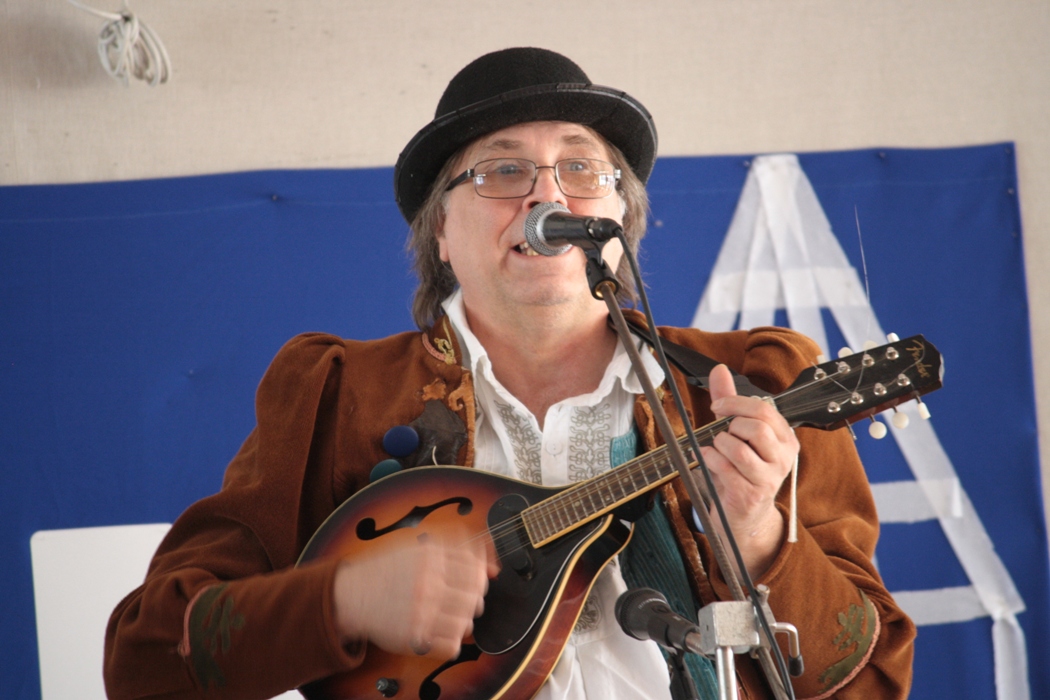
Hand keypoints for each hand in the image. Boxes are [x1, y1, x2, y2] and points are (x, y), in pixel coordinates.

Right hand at [332, 533, 495, 660]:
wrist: (351, 594)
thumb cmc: (385, 570)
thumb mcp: (417, 547)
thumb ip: (455, 549)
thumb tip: (493, 567)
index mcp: (431, 556)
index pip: (474, 567)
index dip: (479, 576)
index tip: (475, 581)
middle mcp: (428, 582)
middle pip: (475, 594)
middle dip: (474, 599)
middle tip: (462, 600)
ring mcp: (422, 611)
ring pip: (467, 621)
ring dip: (463, 621)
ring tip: (449, 616)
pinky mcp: (415, 636)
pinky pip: (452, 644)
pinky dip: (451, 641)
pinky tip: (441, 632)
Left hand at [699, 364, 798, 578]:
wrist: (743, 514)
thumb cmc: (740, 468)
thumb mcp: (736, 432)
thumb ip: (729, 401)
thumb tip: (719, 369)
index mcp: (785, 438)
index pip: (766, 410)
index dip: (737, 403)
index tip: (717, 406)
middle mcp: (783, 457)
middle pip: (755, 427)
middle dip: (729, 425)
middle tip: (720, 432)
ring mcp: (769, 478)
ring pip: (738, 447)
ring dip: (718, 444)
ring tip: (717, 450)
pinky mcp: (751, 495)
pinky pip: (724, 467)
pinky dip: (710, 459)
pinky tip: (709, 461)